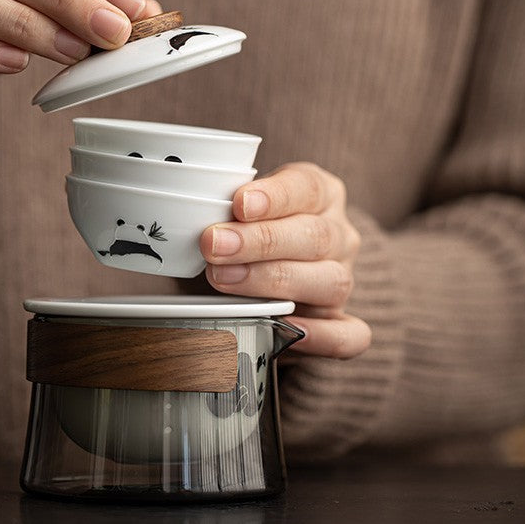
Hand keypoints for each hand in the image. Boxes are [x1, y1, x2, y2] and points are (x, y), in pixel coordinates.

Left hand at [200, 162, 370, 358]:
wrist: (274, 268)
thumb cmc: (246, 233)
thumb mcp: (236, 209)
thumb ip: (219, 209)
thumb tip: (175, 218)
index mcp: (321, 194)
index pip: (307, 187)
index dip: (275, 196)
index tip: (238, 203)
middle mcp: (339, 235)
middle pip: (314, 236)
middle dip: (260, 241)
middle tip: (214, 245)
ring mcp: (343, 279)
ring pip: (331, 281)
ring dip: (274, 280)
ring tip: (224, 279)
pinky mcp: (341, 322)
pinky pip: (349, 335)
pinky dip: (322, 336)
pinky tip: (288, 329)